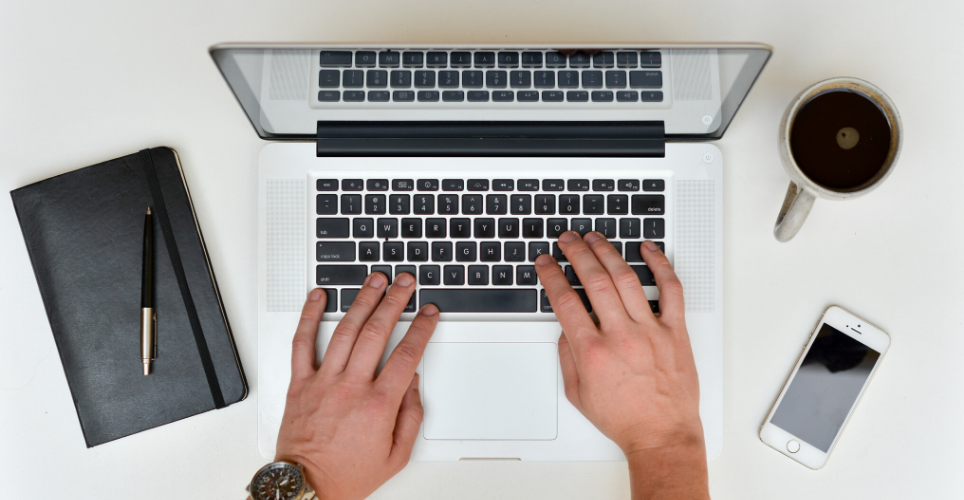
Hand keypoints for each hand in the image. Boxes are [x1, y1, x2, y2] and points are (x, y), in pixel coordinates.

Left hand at [274, 272, 438, 499]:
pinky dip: (309, 316)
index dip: (422, 329)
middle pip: (377, 332)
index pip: (406, 354)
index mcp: (378, 405)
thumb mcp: (396, 455)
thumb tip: (413, 383)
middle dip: (395, 302)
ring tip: (374, 280)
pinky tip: (318, 296)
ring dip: (362, 300)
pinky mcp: (299, 383)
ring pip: (345, 330)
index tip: (429, 314)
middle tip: (405, 283)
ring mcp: (323, 382)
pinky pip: (302, 342)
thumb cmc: (347, 474)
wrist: (306, 487)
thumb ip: (411, 416)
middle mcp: (350, 387)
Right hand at [535, 232, 707, 498]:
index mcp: (593, 352)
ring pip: (627, 278)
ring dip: (608, 252)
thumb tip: (566, 326)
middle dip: (576, 253)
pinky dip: (660, 265)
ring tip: (596, 238)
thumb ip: (568, 356)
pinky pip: (671, 289)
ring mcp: (651, 330)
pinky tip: (648, 249)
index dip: (551, 276)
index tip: (546, 263)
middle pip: (594, 280)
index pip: (565, 301)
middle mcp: (621, 336)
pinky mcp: (675, 331)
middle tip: (567, 240)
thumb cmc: (624, 418)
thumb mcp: (578, 393)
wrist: (662, 435)